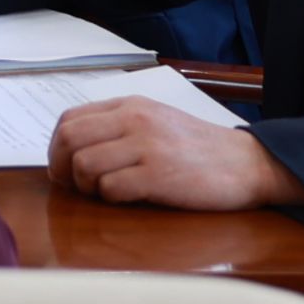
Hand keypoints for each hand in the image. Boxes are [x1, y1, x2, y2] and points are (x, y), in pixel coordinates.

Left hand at [49, 99, 303, 211]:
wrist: (248, 163)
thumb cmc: (198, 149)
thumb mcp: (156, 122)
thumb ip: (118, 127)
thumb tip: (73, 149)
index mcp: (130, 105)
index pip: (70, 119)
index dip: (56, 147)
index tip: (63, 168)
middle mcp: (134, 119)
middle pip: (69, 140)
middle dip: (62, 168)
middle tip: (75, 187)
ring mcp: (146, 146)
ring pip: (84, 165)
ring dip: (86, 186)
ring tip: (105, 193)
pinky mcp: (158, 175)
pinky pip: (110, 188)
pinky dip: (110, 198)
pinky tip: (128, 198)